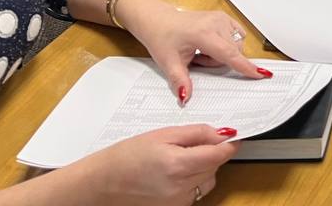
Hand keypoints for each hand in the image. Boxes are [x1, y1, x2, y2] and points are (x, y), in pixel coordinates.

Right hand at [68, 123, 238, 204]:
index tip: (230, 134)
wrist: (101, 185)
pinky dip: (192, 181)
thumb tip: (222, 133)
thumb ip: (196, 133)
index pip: (220, 154)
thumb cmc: (126, 157)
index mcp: (178, 165)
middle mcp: (181, 188)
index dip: (228, 143)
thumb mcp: (162, 135)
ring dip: (203, 167)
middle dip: (211, 152)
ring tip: (178, 159)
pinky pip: (195, 192)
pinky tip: (172, 174)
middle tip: (190, 143)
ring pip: (208, 180)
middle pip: (215, 167)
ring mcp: (178, 202)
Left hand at [118, 0, 266, 105]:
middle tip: (197, 60)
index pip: (229, 54)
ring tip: (202, 52)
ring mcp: (221, 18)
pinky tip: (211, 45)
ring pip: (236, 46)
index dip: (244, 66)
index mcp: (203, 33)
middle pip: (233, 53)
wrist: (159, 21)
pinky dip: (226, 46)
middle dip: (218, 63)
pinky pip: (236, 37)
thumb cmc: (163, 37)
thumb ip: (180, 81)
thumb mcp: (168, 63)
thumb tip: (186, 97)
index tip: (260, 74)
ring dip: (222, 54)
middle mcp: (216, 23)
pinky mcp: (224, 18)